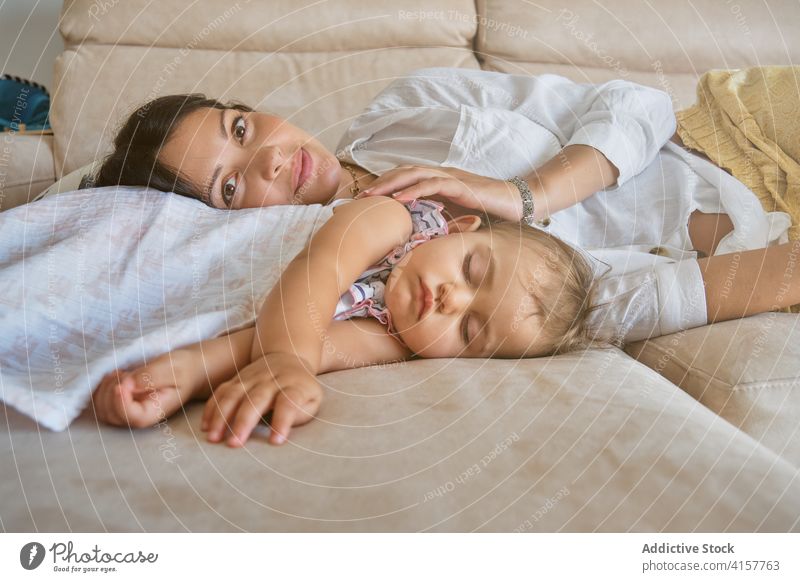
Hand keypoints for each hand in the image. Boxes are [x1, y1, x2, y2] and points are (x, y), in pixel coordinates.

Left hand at [92, 349, 207, 428]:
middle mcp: (139, 416)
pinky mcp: (119, 403)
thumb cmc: (182, 369)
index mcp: (156, 412)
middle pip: (113, 415)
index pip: (133, 417)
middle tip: (126, 374)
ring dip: (105, 389)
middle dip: (112, 392)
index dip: (122, 403)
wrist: (185, 370)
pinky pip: (100, 401)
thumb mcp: (172, 369)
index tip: (123, 383)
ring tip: (122, 374)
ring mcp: (127, 411)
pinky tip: (116, 376)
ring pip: (103, 409)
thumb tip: (127, 384)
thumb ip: (152, 376)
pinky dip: (102, 387)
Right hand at [201, 353, 321, 446]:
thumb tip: (282, 429)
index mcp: (294, 386)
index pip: (288, 403)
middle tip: (234, 444)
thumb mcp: (313, 399)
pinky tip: (206, 426)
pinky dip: (211, 408)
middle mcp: (271, 380)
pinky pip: (221, 392)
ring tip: (213, 438)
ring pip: (233, 394)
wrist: (287, 355)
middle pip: (256, 399)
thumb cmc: (300, 388)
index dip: (282, 421)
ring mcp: (251, 377)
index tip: (276, 441)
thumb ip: (301, 414)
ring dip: (221, 417)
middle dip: (244, 422)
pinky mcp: (236, 378)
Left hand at [356, 164, 521, 221]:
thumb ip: (436, 222)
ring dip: (391, 185)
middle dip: (379, 184)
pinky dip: (415, 190)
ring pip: (414, 175)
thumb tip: (414, 239)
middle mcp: (441, 176)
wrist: (517, 205)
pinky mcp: (461, 186)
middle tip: (358, 199)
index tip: (363, 202)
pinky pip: (434, 184)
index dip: (383, 187)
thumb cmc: (488, 214)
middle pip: (403, 173)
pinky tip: (400, 200)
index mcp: (437, 183)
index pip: (404, 180)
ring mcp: (451, 178)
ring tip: (372, 197)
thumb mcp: (455, 219)